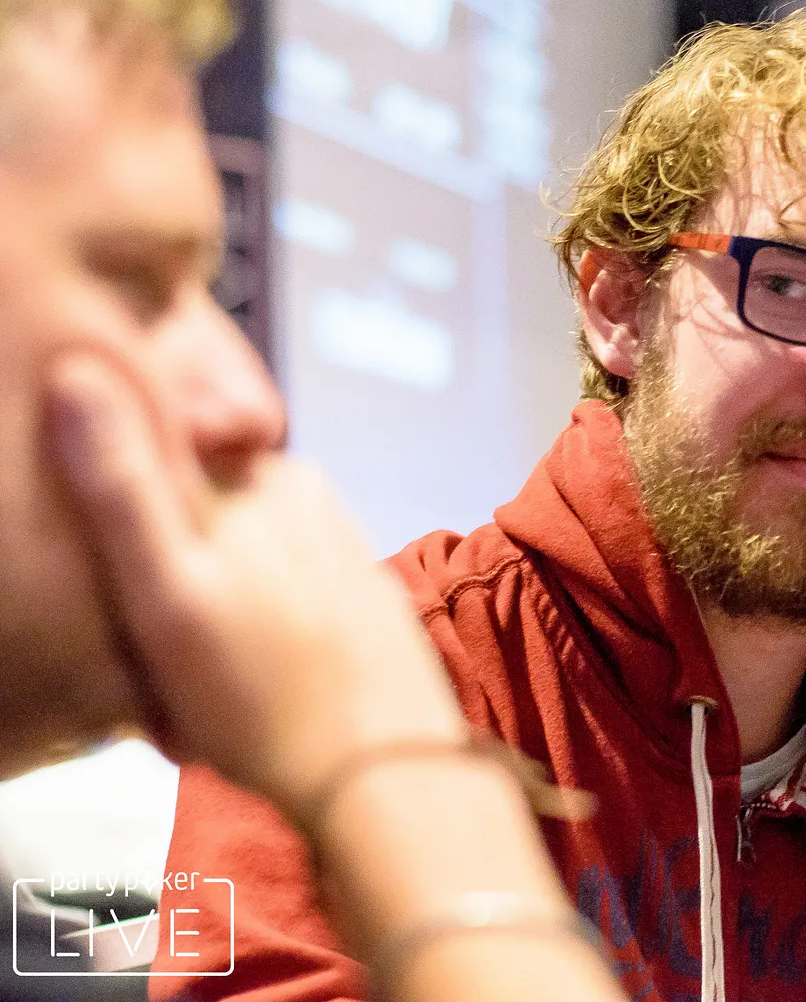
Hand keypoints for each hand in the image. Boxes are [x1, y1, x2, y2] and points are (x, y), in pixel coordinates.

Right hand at [43, 352, 464, 816]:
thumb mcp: (167, 590)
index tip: (125, 597)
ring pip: (237, 568)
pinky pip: (278, 607)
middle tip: (160, 666)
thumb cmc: (260, 694)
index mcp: (264, 477)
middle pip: (202, 518)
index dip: (125, 531)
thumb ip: (125, 484)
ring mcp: (338, 545)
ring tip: (203, 694)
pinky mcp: (359, 596)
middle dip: (170, 583)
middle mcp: (307, 496)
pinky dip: (253, 647)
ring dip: (209, 624)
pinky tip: (248, 696)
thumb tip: (79, 371)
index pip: (164, 460)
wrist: (386, 776)